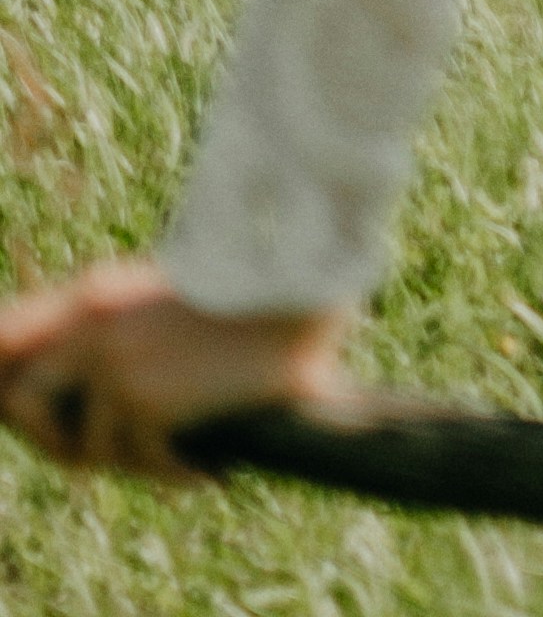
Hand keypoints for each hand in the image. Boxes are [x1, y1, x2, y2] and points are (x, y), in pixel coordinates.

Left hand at [0, 255, 350, 486]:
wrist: (296, 287)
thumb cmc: (250, 291)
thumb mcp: (167, 298)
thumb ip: (114, 326)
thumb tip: (57, 382)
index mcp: (96, 294)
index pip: (12, 338)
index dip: (13, 383)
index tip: (30, 408)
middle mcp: (90, 326)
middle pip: (24, 401)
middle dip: (53, 439)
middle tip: (101, 457)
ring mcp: (112, 364)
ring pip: (85, 447)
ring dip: (132, 463)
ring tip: (172, 459)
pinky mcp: (142, 398)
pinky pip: (141, 461)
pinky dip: (178, 473)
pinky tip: (210, 471)